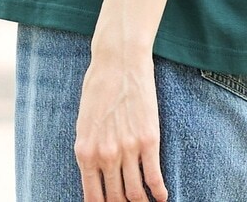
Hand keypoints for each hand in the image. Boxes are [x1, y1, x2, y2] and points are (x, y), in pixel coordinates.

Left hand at [74, 49, 167, 201]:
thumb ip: (89, 148)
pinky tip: (162, 196)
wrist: (119, 59)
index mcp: (85, 152)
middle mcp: (105, 155)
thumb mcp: (84, 121)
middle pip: (116, 199)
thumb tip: (95, 172)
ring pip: (135, 193)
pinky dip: (159, 192)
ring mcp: (127, 149)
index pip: (93, 197)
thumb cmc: (98, 85)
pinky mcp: (149, 139)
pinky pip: (154, 177)